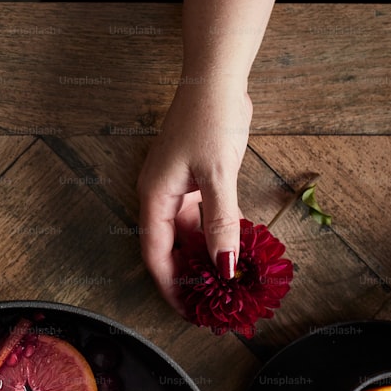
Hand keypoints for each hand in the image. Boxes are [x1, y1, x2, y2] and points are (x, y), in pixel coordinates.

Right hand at [137, 80, 250, 314]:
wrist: (215, 78)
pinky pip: (200, 217)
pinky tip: (234, 248)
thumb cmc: (210, 120)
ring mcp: (178, 188)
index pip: (156, 255)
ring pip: (186, 234)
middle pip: (169, 249)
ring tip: (226, 283)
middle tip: (211, 306)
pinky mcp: (194, 180)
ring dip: (203, 257)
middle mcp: (161, 197)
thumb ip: (220, 222)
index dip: (170, 286)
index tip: (188, 312)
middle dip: (188, 277)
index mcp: (155, 198)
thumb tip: (225, 266)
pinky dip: (214, 234)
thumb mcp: (218, 175)